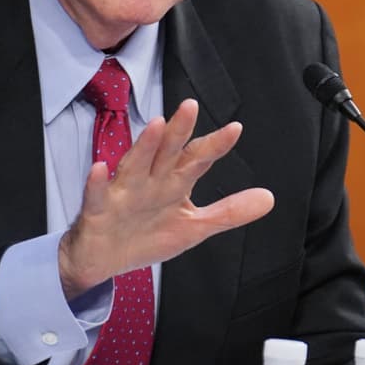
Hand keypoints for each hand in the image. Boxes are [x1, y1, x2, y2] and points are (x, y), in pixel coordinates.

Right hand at [57, 98, 273, 298]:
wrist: (103, 258)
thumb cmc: (146, 235)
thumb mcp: (194, 227)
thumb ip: (229, 211)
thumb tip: (268, 198)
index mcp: (173, 182)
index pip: (196, 159)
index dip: (214, 145)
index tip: (235, 129)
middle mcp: (150, 180)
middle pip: (167, 152)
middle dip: (179, 130)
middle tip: (191, 106)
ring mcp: (123, 192)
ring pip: (135, 164)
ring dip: (144, 145)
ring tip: (156, 126)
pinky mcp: (98, 209)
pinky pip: (96, 194)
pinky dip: (96, 182)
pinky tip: (99, 168)